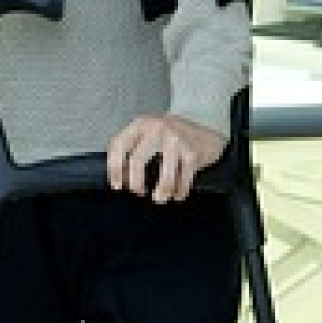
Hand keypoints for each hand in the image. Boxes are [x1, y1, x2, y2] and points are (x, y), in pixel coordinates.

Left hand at [106, 112, 228, 202]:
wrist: (207, 124)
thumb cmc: (173, 135)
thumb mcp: (150, 133)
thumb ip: (134, 149)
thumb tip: (122, 179)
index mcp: (141, 124)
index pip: (118, 145)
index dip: (114, 168)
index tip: (117, 186)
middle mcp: (157, 128)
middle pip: (137, 160)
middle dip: (136, 183)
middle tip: (138, 193)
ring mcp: (177, 140)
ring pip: (165, 175)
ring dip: (161, 192)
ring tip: (159, 198)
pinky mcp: (193, 153)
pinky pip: (183, 180)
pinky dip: (179, 191)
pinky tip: (177, 195)